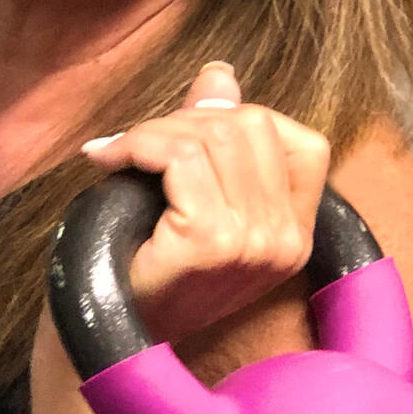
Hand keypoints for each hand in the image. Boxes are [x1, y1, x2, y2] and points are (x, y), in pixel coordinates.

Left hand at [79, 61, 330, 345]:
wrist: (108, 341)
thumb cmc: (149, 271)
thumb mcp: (195, 199)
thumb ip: (213, 135)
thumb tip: (219, 73)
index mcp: (297, 234)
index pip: (305, 143)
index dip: (242, 121)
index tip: (187, 135)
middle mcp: (286, 241)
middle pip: (251, 126)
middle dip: (185, 119)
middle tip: (138, 144)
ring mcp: (254, 243)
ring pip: (212, 134)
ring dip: (154, 131)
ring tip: (122, 154)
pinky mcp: (211, 241)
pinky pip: (180, 157)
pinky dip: (137, 145)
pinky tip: (108, 162)